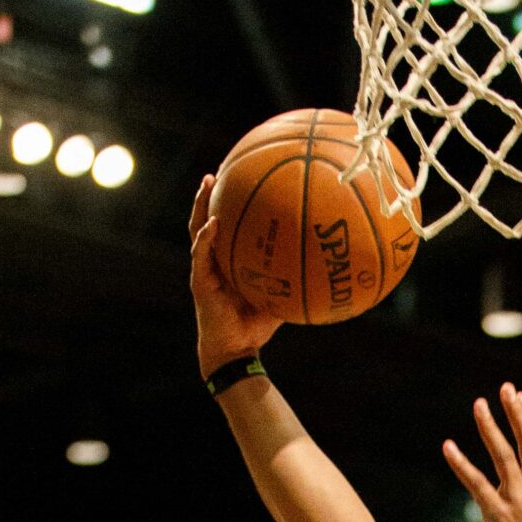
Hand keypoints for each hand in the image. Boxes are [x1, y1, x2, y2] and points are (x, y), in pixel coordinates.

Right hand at [189, 176, 282, 379]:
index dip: (228, 205)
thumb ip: (294, 281)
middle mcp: (213, 260)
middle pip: (207, 219)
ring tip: (208, 182)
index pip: (226, 226)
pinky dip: (206, 237)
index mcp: (227, 261)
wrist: (235, 351)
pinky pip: (200, 253)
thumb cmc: (256, 327)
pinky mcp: (199, 281)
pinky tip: (214, 222)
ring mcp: (203, 269)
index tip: (236, 179)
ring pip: (198, 228)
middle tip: (218, 171)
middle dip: (210, 194)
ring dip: (202, 204)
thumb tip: (323, 269)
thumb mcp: (280, 299)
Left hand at [442, 383, 521, 521]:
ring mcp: (518, 503)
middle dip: (517, 412)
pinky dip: (461, 463)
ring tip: (479, 405)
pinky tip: (447, 446)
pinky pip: (477, 483)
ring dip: (490, 427)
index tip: (520, 397)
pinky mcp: (498, 516)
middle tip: (505, 389)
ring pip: (505, 455)